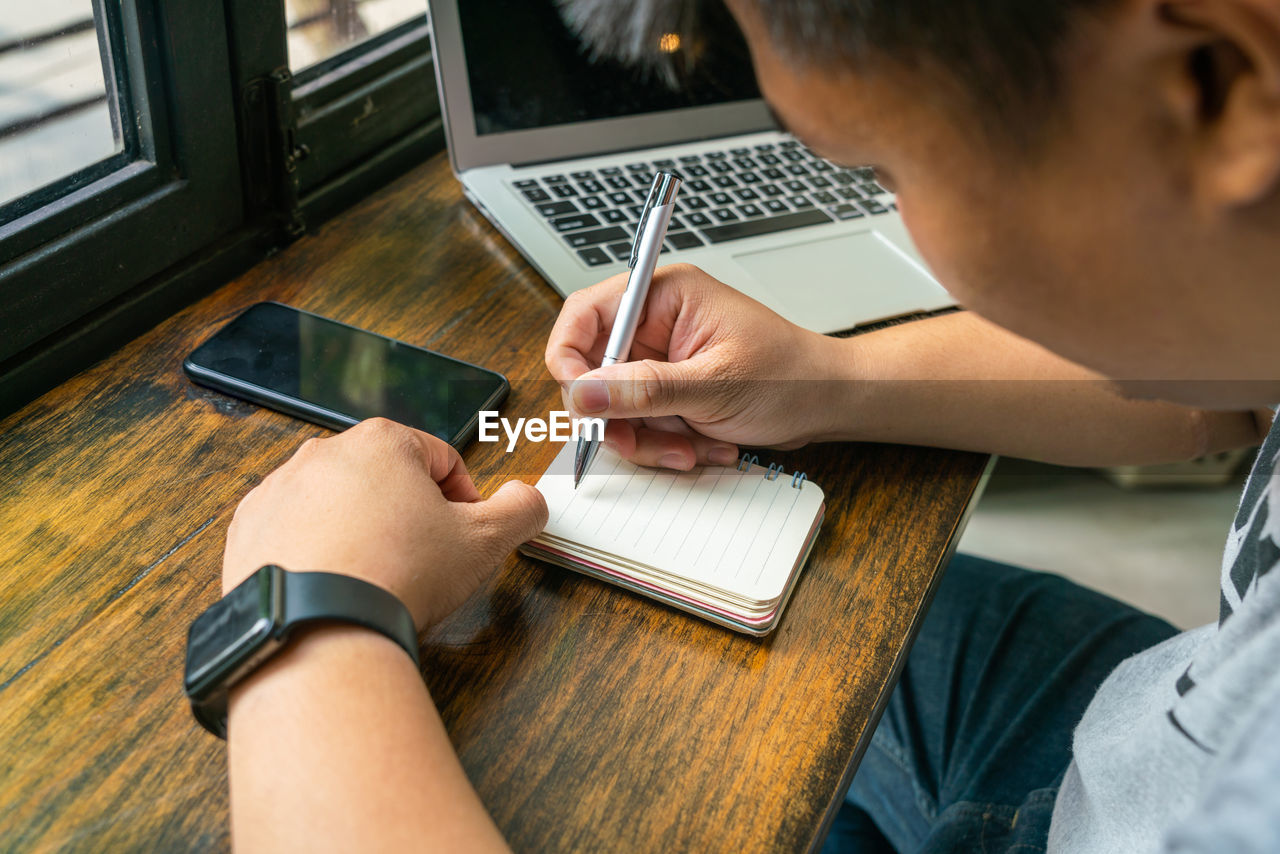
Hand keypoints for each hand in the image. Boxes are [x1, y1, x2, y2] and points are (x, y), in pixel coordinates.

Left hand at [222, 418, 547, 629]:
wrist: (317, 631)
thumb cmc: (398, 578)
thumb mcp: (485, 542)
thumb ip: (521, 510)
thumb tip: (528, 500)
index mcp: (382, 442)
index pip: (441, 459)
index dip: (463, 500)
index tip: (463, 535)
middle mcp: (322, 455)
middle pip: (385, 479)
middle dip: (408, 516)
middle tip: (423, 562)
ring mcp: (278, 492)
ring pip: (337, 507)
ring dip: (361, 534)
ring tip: (377, 581)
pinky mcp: (247, 532)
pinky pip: (294, 535)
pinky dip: (316, 556)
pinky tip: (336, 589)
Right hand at [545, 263, 844, 468]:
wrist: (826, 404)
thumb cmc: (789, 376)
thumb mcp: (715, 384)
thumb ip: (645, 390)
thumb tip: (582, 394)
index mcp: (664, 296)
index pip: (585, 315)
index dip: (569, 360)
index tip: (581, 403)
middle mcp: (654, 324)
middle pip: (591, 370)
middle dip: (615, 416)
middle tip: (638, 440)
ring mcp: (659, 361)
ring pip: (612, 408)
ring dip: (645, 439)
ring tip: (689, 446)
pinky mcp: (666, 393)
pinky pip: (638, 425)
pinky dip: (663, 445)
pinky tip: (702, 446)